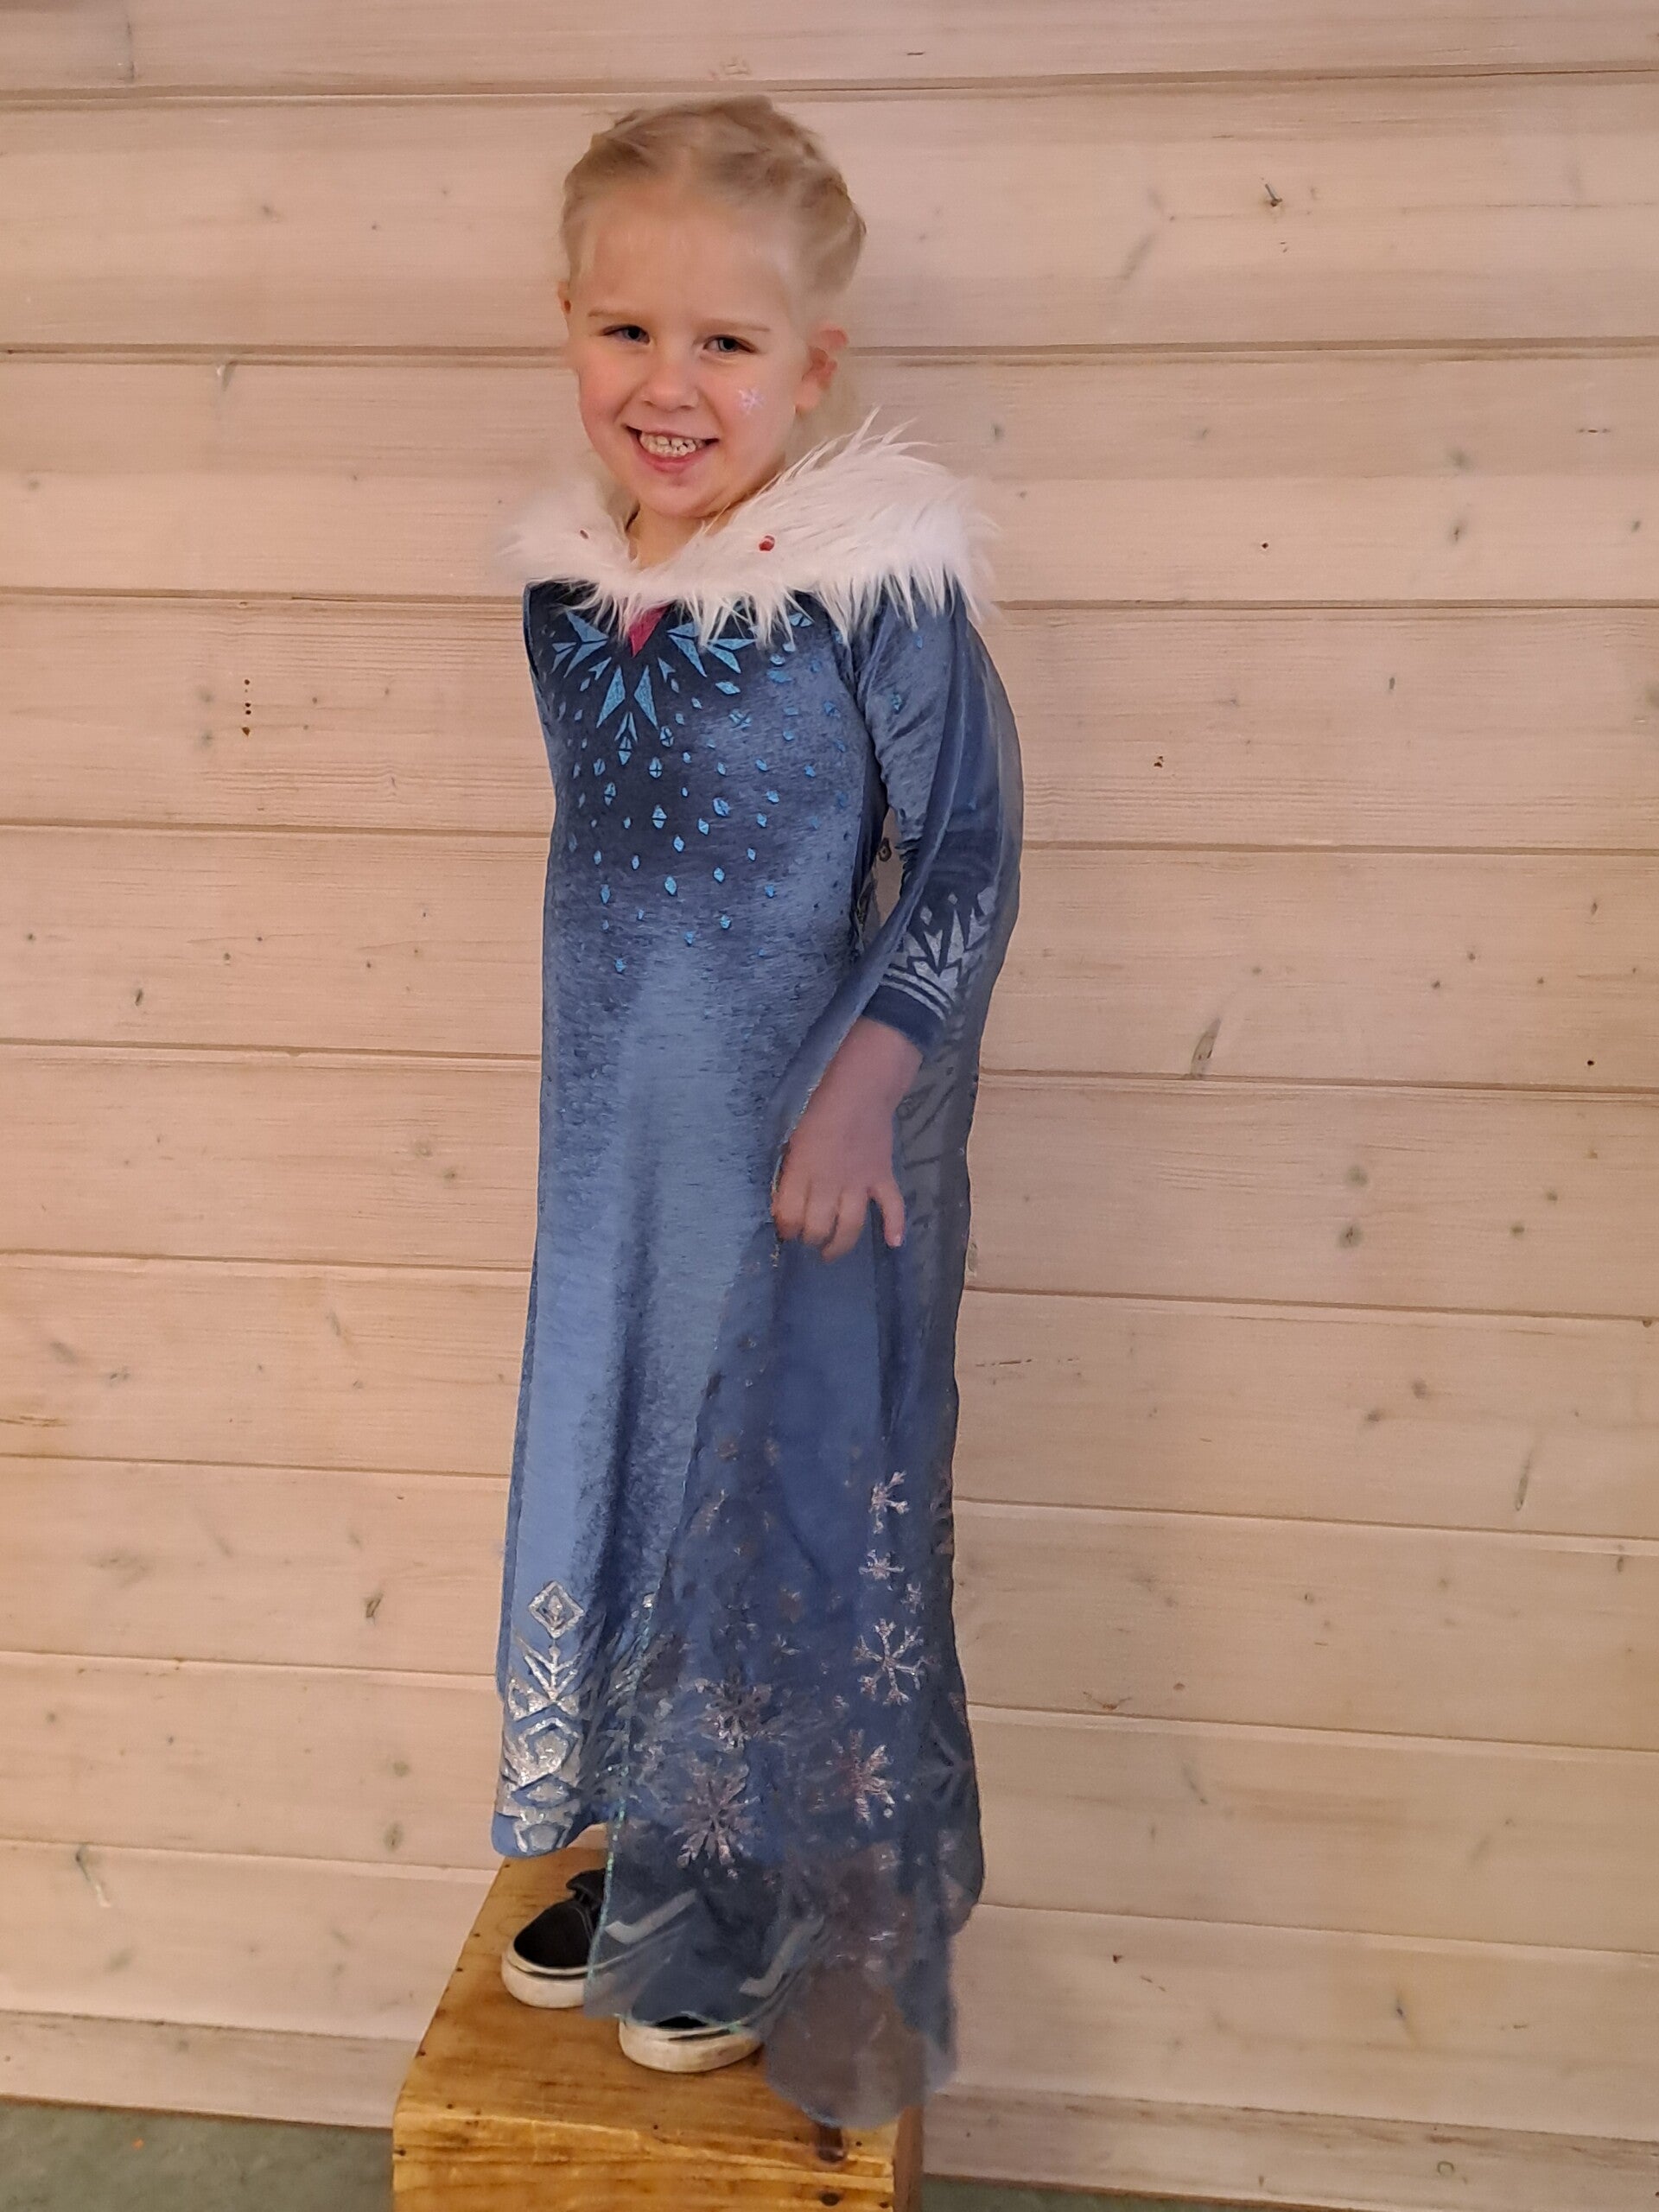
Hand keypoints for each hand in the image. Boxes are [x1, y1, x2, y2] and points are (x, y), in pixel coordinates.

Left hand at [772, 1018, 924, 1260]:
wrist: (860, 1089)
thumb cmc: (817, 1110)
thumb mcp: (792, 1140)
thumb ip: (790, 1173)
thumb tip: (783, 1203)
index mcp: (802, 1170)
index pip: (790, 1216)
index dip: (785, 1229)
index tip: (784, 1229)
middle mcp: (830, 1182)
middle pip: (818, 1228)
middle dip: (809, 1240)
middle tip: (807, 1239)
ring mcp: (859, 1182)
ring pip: (850, 1227)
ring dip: (839, 1245)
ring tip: (829, 1253)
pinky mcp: (882, 1177)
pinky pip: (892, 1206)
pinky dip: (895, 1225)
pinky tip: (893, 1243)